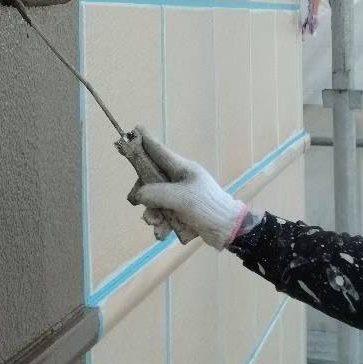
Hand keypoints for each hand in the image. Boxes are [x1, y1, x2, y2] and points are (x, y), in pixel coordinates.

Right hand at [127, 127, 250, 249]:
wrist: (227, 229)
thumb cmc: (207, 207)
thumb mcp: (181, 198)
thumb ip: (157, 193)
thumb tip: (139, 194)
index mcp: (183, 169)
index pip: (160, 151)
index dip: (146, 141)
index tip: (135, 129)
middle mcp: (179, 180)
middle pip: (151, 179)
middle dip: (143, 194)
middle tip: (135, 202)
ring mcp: (179, 196)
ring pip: (154, 201)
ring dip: (152, 214)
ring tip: (155, 224)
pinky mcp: (181, 212)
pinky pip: (163, 216)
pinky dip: (161, 225)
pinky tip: (162, 234)